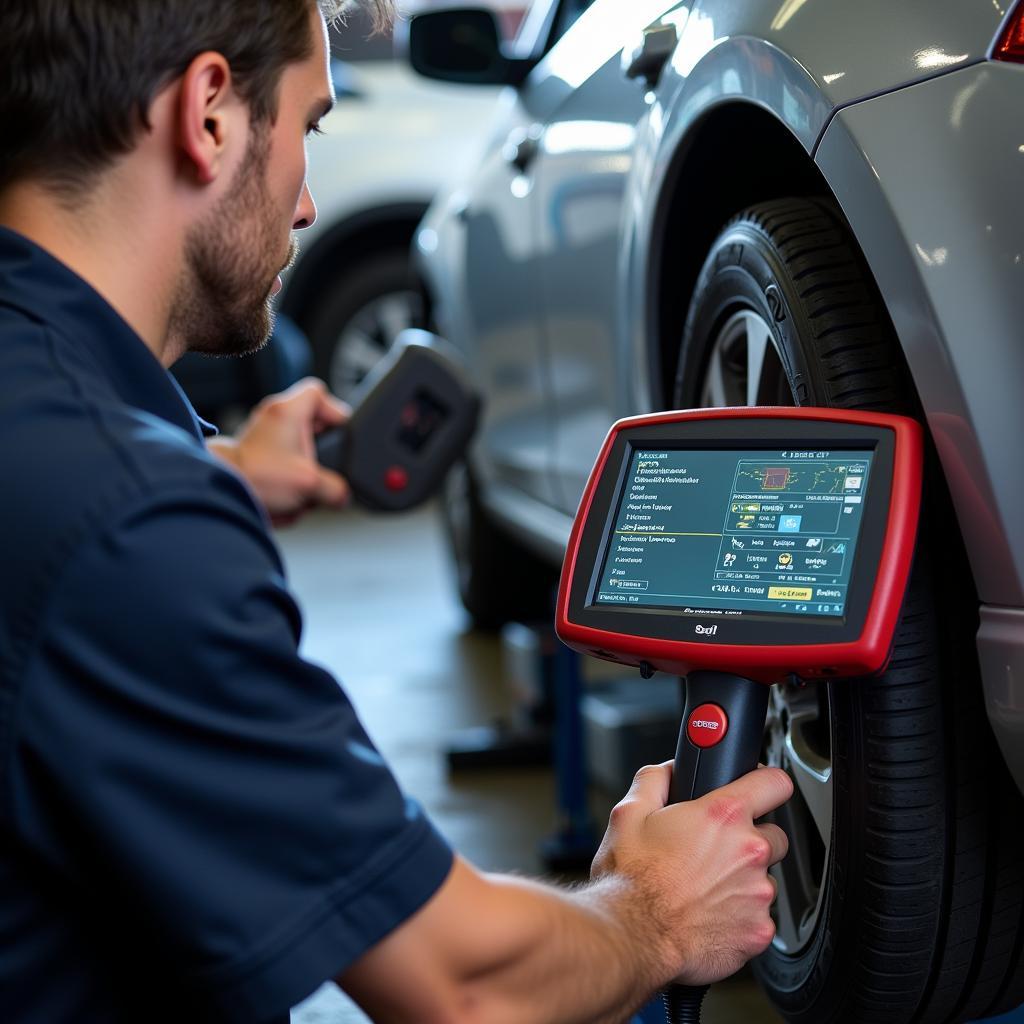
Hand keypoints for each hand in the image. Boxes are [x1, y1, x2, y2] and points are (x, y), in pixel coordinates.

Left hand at [210, 378, 349, 525]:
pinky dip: (290, 479)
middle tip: (325, 465)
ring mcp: (263, 435)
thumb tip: (342, 495)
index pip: (318, 391)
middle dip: (322, 450)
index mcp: (287, 411)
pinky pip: (284, 462)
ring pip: (299, 446)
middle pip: (312, 423)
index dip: (336, 410)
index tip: (341, 432)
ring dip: (306, 468)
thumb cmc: (256, 478)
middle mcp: (272, 417)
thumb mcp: (310, 485)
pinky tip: (290, 498)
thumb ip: (335, 489)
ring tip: (306, 487)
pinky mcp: (256, 454)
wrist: (220, 493)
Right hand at [591, 761, 791, 986]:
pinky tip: (708, 915)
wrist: (631, 935)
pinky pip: (758, 917)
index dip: (766, 783)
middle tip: (714, 851)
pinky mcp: (758, 932)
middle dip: (750, 839)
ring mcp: (757, 895)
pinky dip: (739, 917)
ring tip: (703, 888)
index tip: (761, 790)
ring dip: (743, 881)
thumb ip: (655, 780)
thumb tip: (670, 771)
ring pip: (764, 879)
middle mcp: (748, 852)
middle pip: (774, 835)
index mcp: (722, 816)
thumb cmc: (630, 879)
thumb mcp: (629, 813)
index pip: (774, 783)